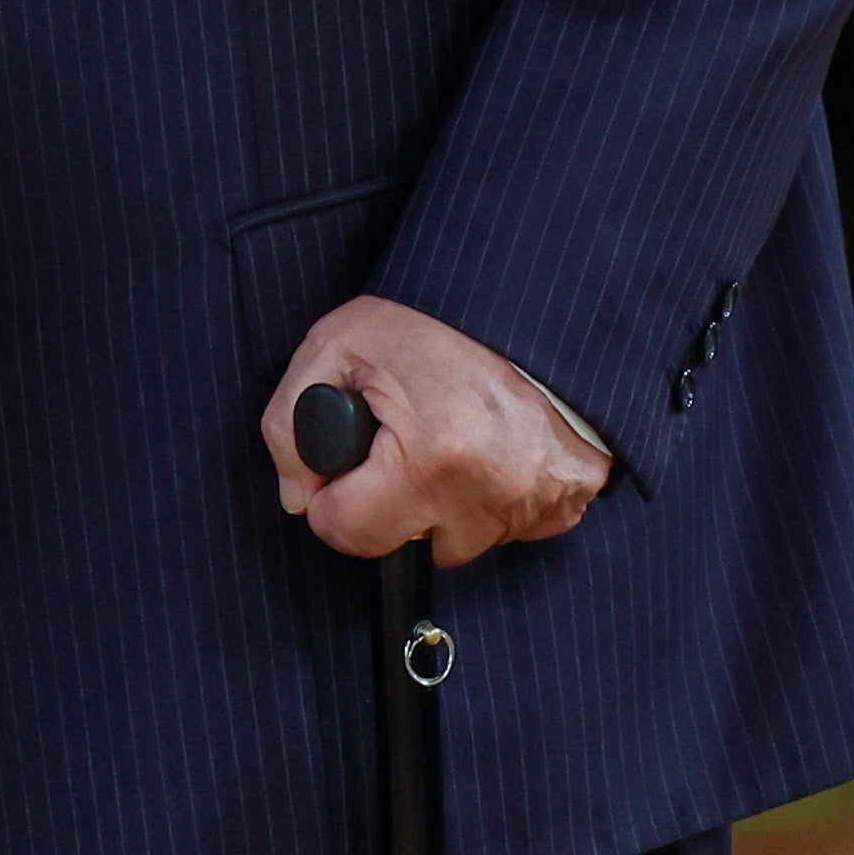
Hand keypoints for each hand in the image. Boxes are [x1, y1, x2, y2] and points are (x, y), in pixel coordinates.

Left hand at [262, 295, 614, 570]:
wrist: (524, 310)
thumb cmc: (432, 322)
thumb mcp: (337, 345)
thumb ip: (289, 423)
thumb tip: (298, 496)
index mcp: (432, 453)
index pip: (348, 532)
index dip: (329, 501)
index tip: (340, 470)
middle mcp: (488, 492)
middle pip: (402, 545)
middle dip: (384, 505)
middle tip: (395, 446)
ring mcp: (533, 504)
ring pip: (456, 544)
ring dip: (440, 507)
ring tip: (444, 444)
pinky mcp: (565, 504)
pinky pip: (507, 532)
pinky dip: (488, 503)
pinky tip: (484, 456)